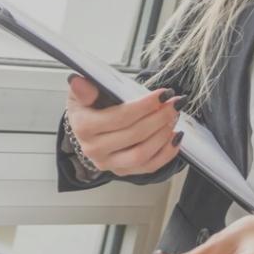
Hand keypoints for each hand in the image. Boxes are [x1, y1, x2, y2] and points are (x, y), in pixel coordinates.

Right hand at [65, 74, 182, 175]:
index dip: (144, 106)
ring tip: (173, 118)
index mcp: (84, 127)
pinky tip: (175, 137)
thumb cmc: (90, 107)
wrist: (87, 128)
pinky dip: (166, 153)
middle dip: (159, 118)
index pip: (120, 118)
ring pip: (142, 154)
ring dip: (163, 135)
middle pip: (134, 135)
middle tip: (173, 104)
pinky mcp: (122, 171)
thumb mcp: (83, 93)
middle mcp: (94, 149)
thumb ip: (84, 89)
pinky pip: (148, 167)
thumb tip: (78, 82)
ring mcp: (109, 163)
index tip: (162, 95)